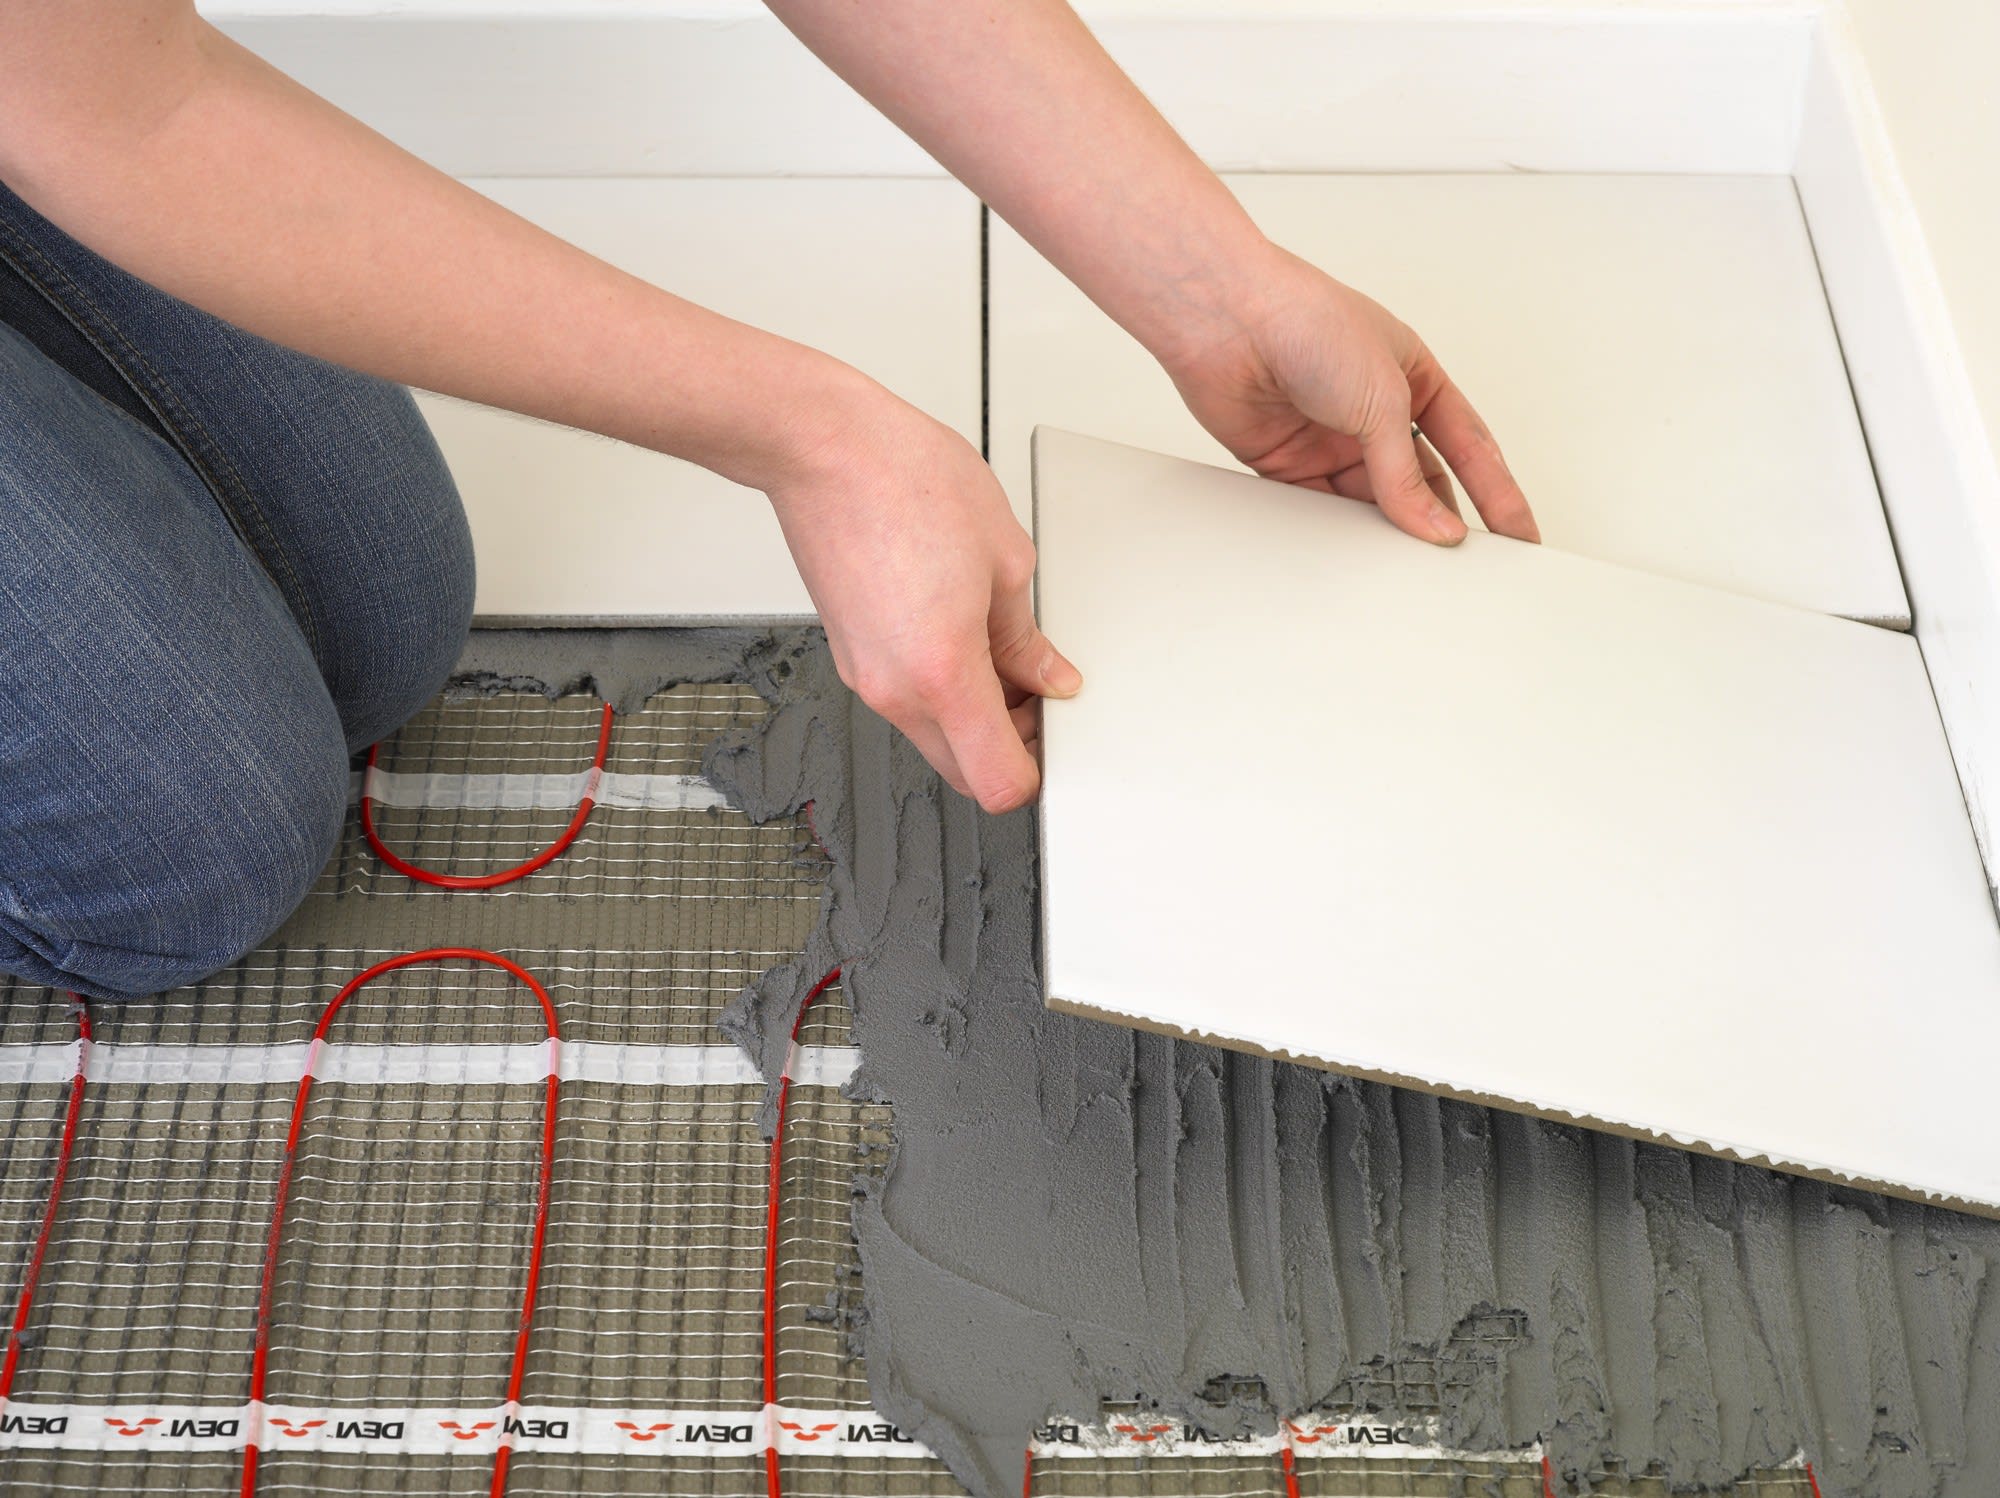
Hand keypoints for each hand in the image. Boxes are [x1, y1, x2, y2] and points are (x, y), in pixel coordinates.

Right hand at [767, 373, 1077, 814]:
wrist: (825, 448)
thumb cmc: (904, 482)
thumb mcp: (1005, 558)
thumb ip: (1028, 638)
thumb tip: (1048, 676)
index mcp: (943, 674)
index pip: (996, 782)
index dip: (1037, 772)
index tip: (1057, 737)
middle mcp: (895, 690)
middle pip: (963, 771)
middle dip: (1008, 745)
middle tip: (1040, 693)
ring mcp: (865, 676)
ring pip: (934, 737)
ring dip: (975, 716)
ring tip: (1003, 652)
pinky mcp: (851, 655)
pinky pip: (907, 701)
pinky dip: (942, 690)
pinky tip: (964, 635)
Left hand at [1163, 244, 1539, 545]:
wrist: (1229, 322)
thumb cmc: (1309, 322)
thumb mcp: (1383, 398)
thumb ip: (1406, 472)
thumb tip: (1433, 525)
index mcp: (1414, 377)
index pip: (1469, 447)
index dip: (1498, 493)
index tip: (1521, 535)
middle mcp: (1373, 409)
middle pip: (1423, 480)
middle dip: (1445, 521)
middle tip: (1472, 565)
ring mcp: (1331, 437)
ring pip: (1374, 502)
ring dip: (1392, 532)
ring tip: (1415, 567)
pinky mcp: (1289, 462)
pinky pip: (1324, 510)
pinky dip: (1341, 533)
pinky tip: (1359, 553)